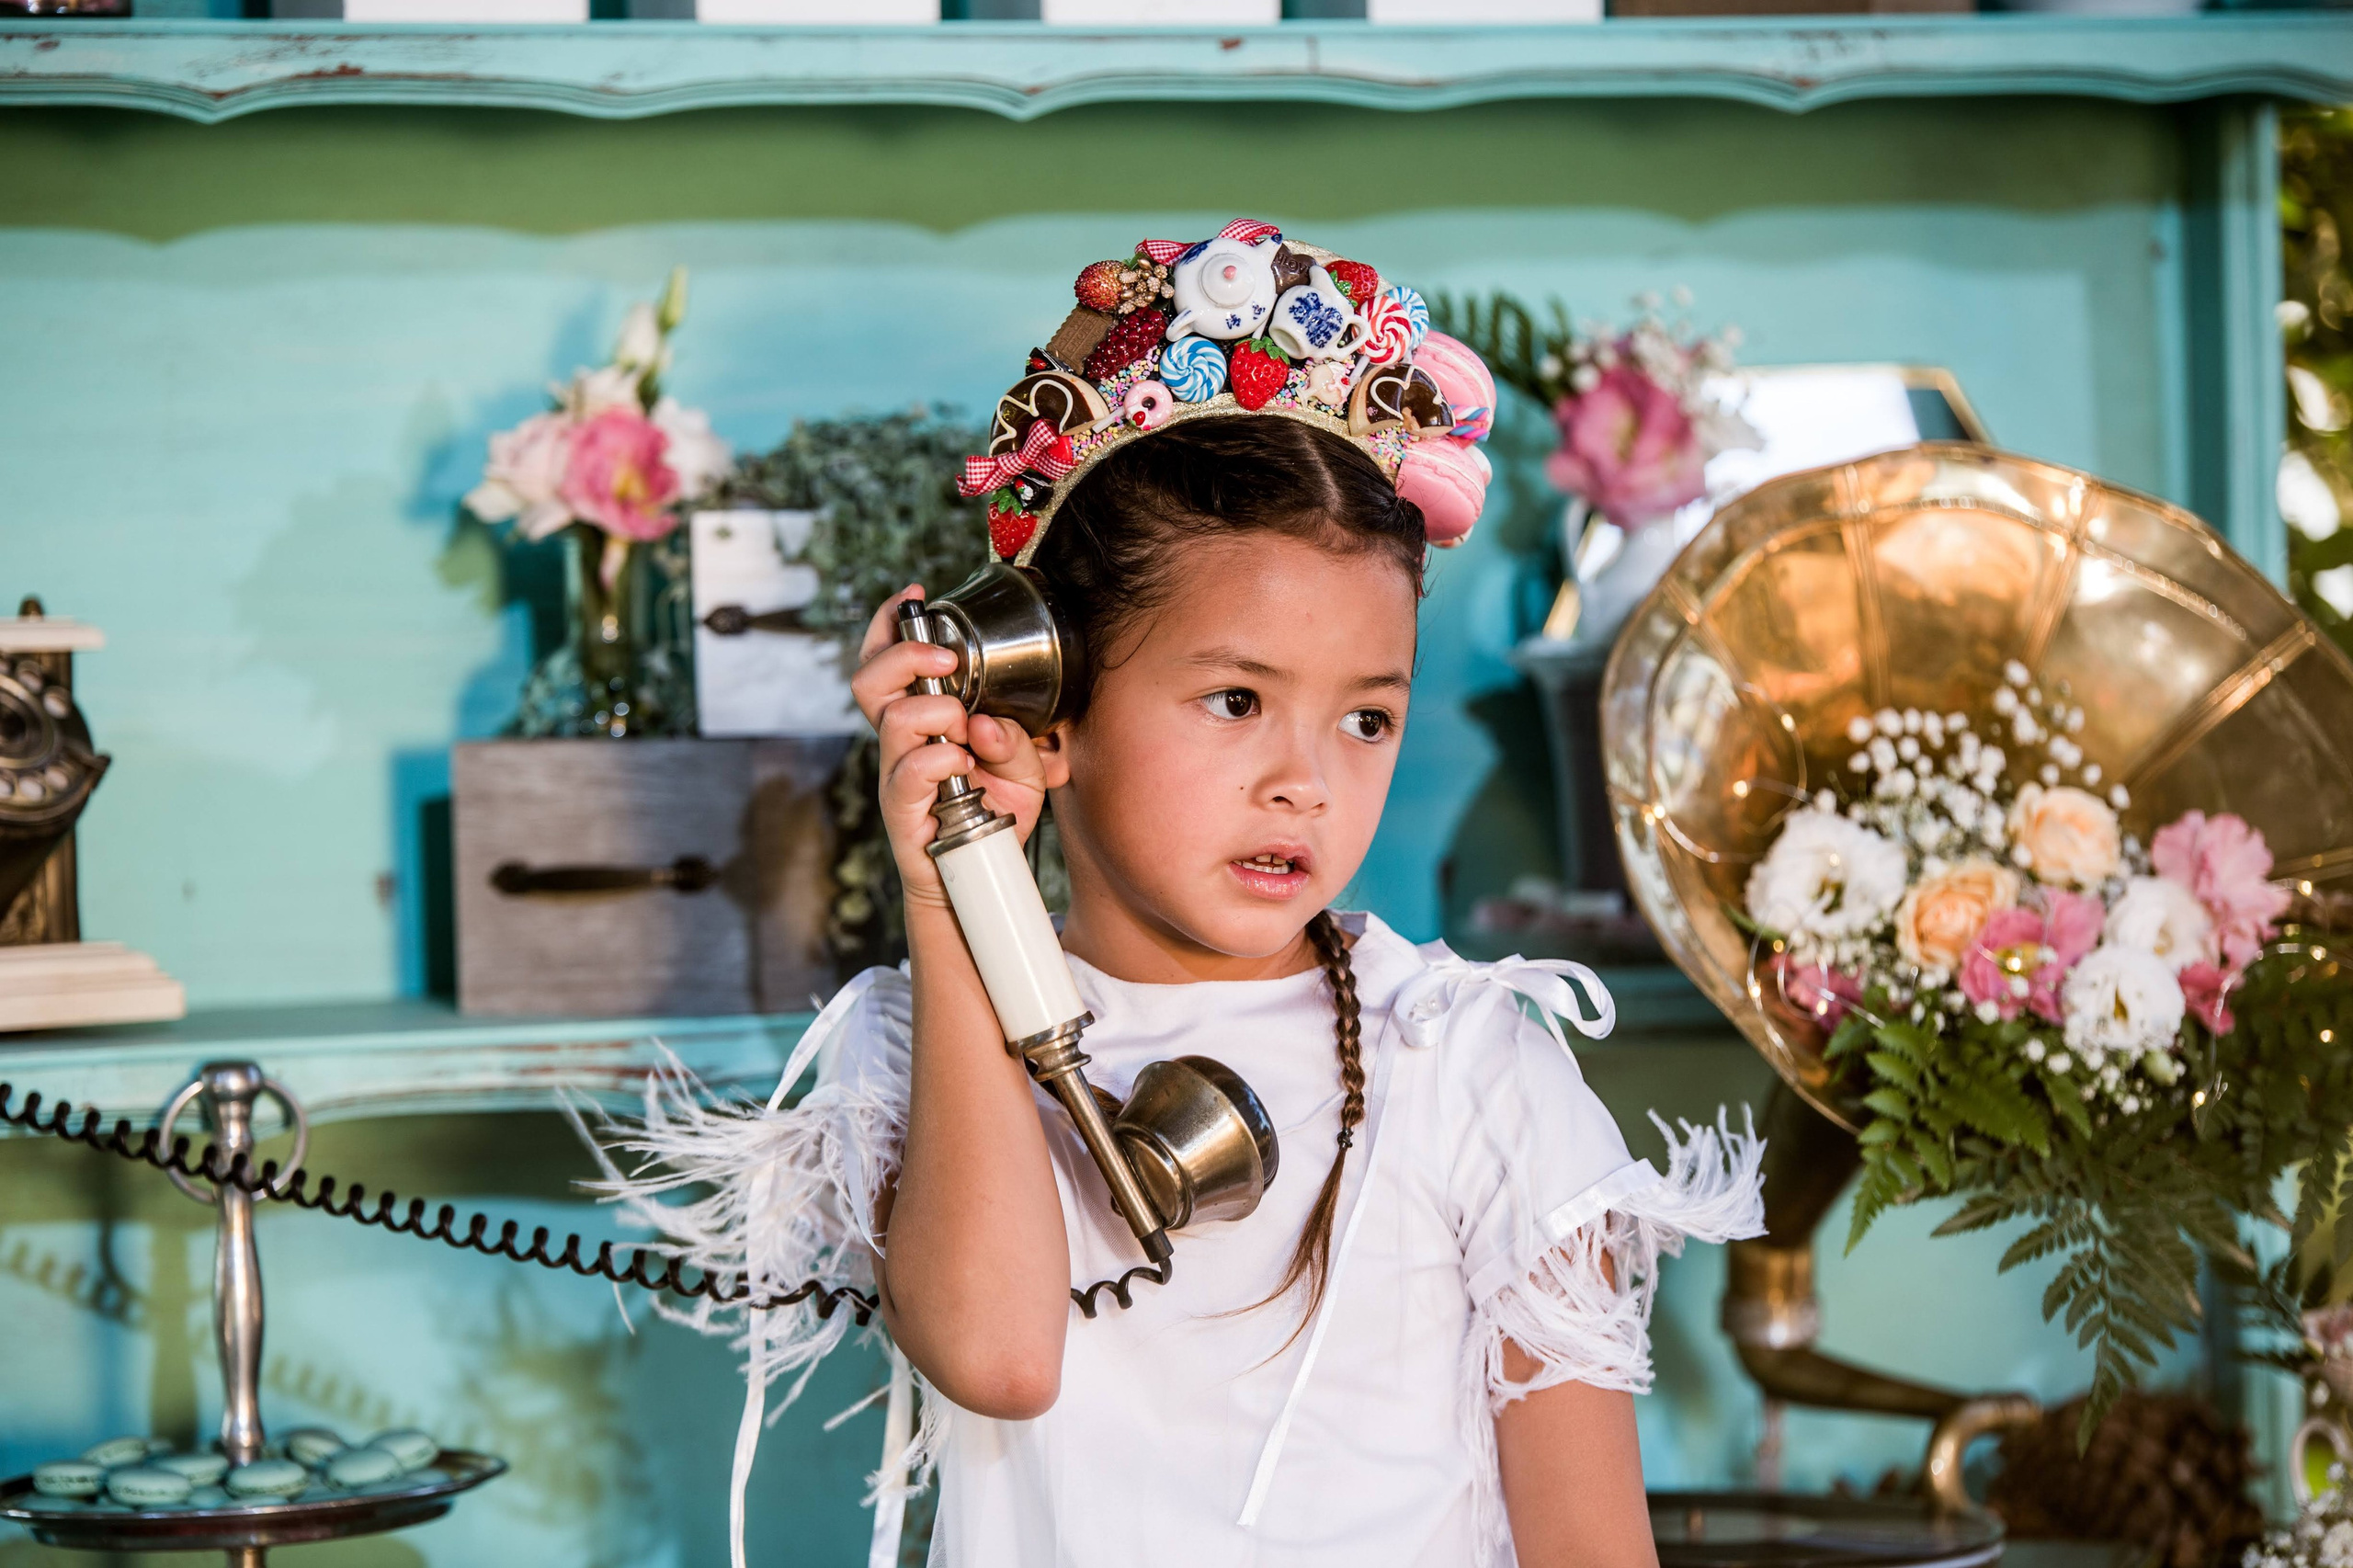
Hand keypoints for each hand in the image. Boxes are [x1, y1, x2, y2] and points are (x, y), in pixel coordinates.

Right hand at [849, 586, 1053, 906]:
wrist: (983, 878)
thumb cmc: (995, 816)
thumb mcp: (1026, 771)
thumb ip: (1015, 739)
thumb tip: (987, 722)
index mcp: (921, 721)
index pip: (886, 661)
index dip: (890, 624)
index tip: (916, 594)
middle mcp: (899, 744)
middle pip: (868, 680)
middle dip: (906, 655)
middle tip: (946, 661)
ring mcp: (897, 777)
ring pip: (892, 720)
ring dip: (934, 710)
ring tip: (963, 727)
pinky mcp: (902, 812)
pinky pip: (907, 774)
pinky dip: (937, 759)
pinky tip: (961, 764)